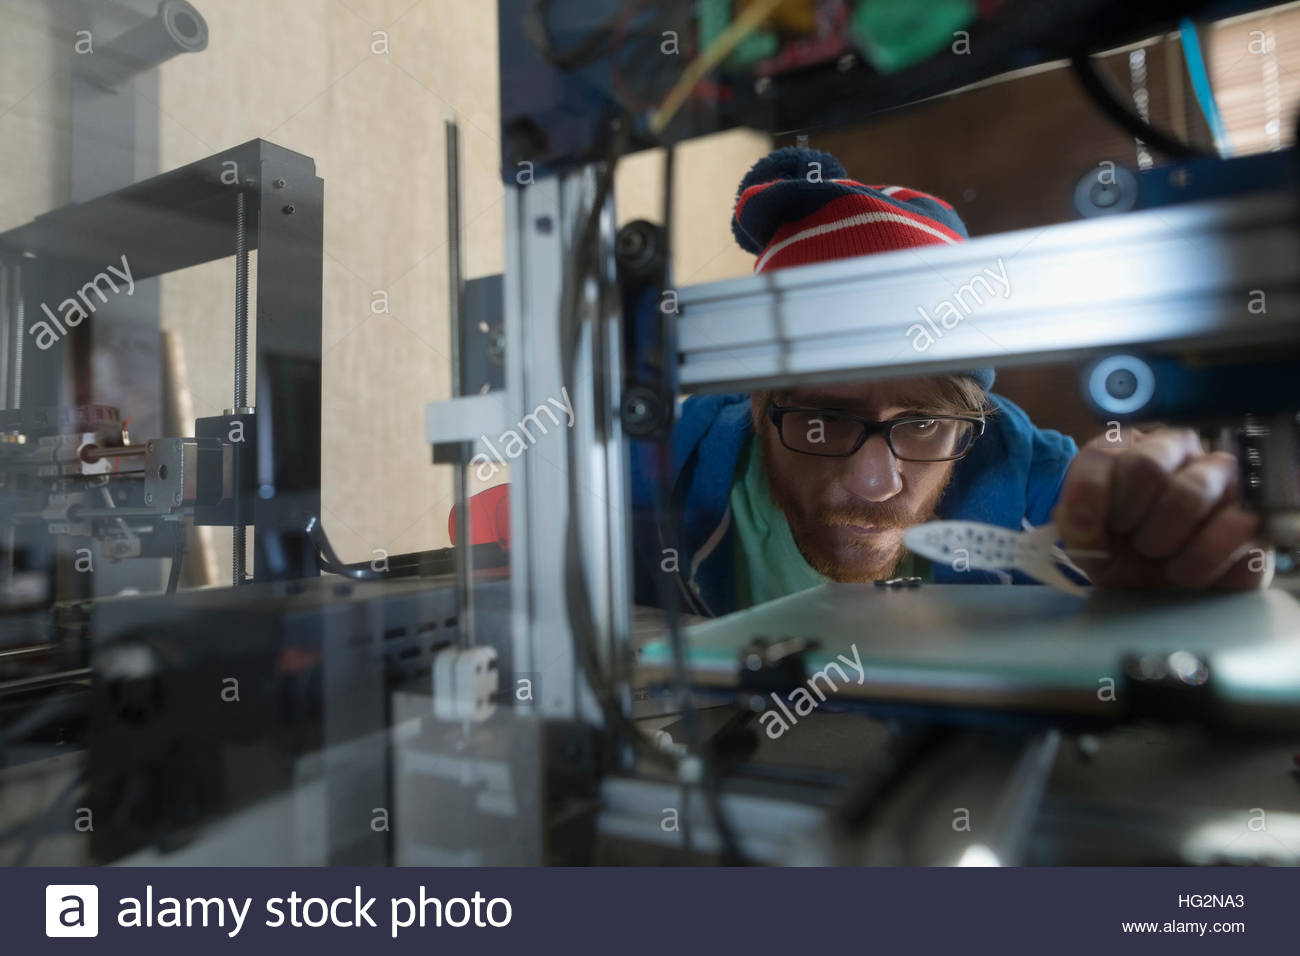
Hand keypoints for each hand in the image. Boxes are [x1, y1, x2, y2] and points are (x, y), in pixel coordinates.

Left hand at [1052, 426, 1272, 589]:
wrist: (1161, 589)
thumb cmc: (1121, 552)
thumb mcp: (1085, 540)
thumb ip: (1075, 520)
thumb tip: (1084, 518)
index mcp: (1128, 447)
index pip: (1102, 454)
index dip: (1089, 498)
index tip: (1086, 530)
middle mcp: (1177, 450)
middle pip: (1145, 465)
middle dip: (1128, 517)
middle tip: (1129, 540)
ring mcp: (1221, 476)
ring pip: (1188, 491)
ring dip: (1161, 538)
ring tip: (1157, 556)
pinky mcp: (1253, 513)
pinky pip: (1232, 525)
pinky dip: (1199, 559)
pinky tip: (1184, 572)